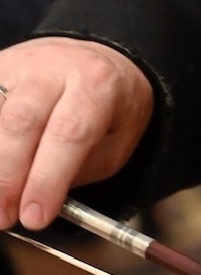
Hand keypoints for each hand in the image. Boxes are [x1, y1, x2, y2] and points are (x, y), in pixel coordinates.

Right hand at [0, 37, 153, 229]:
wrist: (99, 57)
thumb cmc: (110, 110)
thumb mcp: (115, 144)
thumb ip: (79, 171)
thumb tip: (36, 203)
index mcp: (97, 86)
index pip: (69, 134)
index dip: (48, 180)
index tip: (34, 218)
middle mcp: (55, 68)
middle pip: (21, 123)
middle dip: (8, 178)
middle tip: (3, 217)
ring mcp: (18, 64)